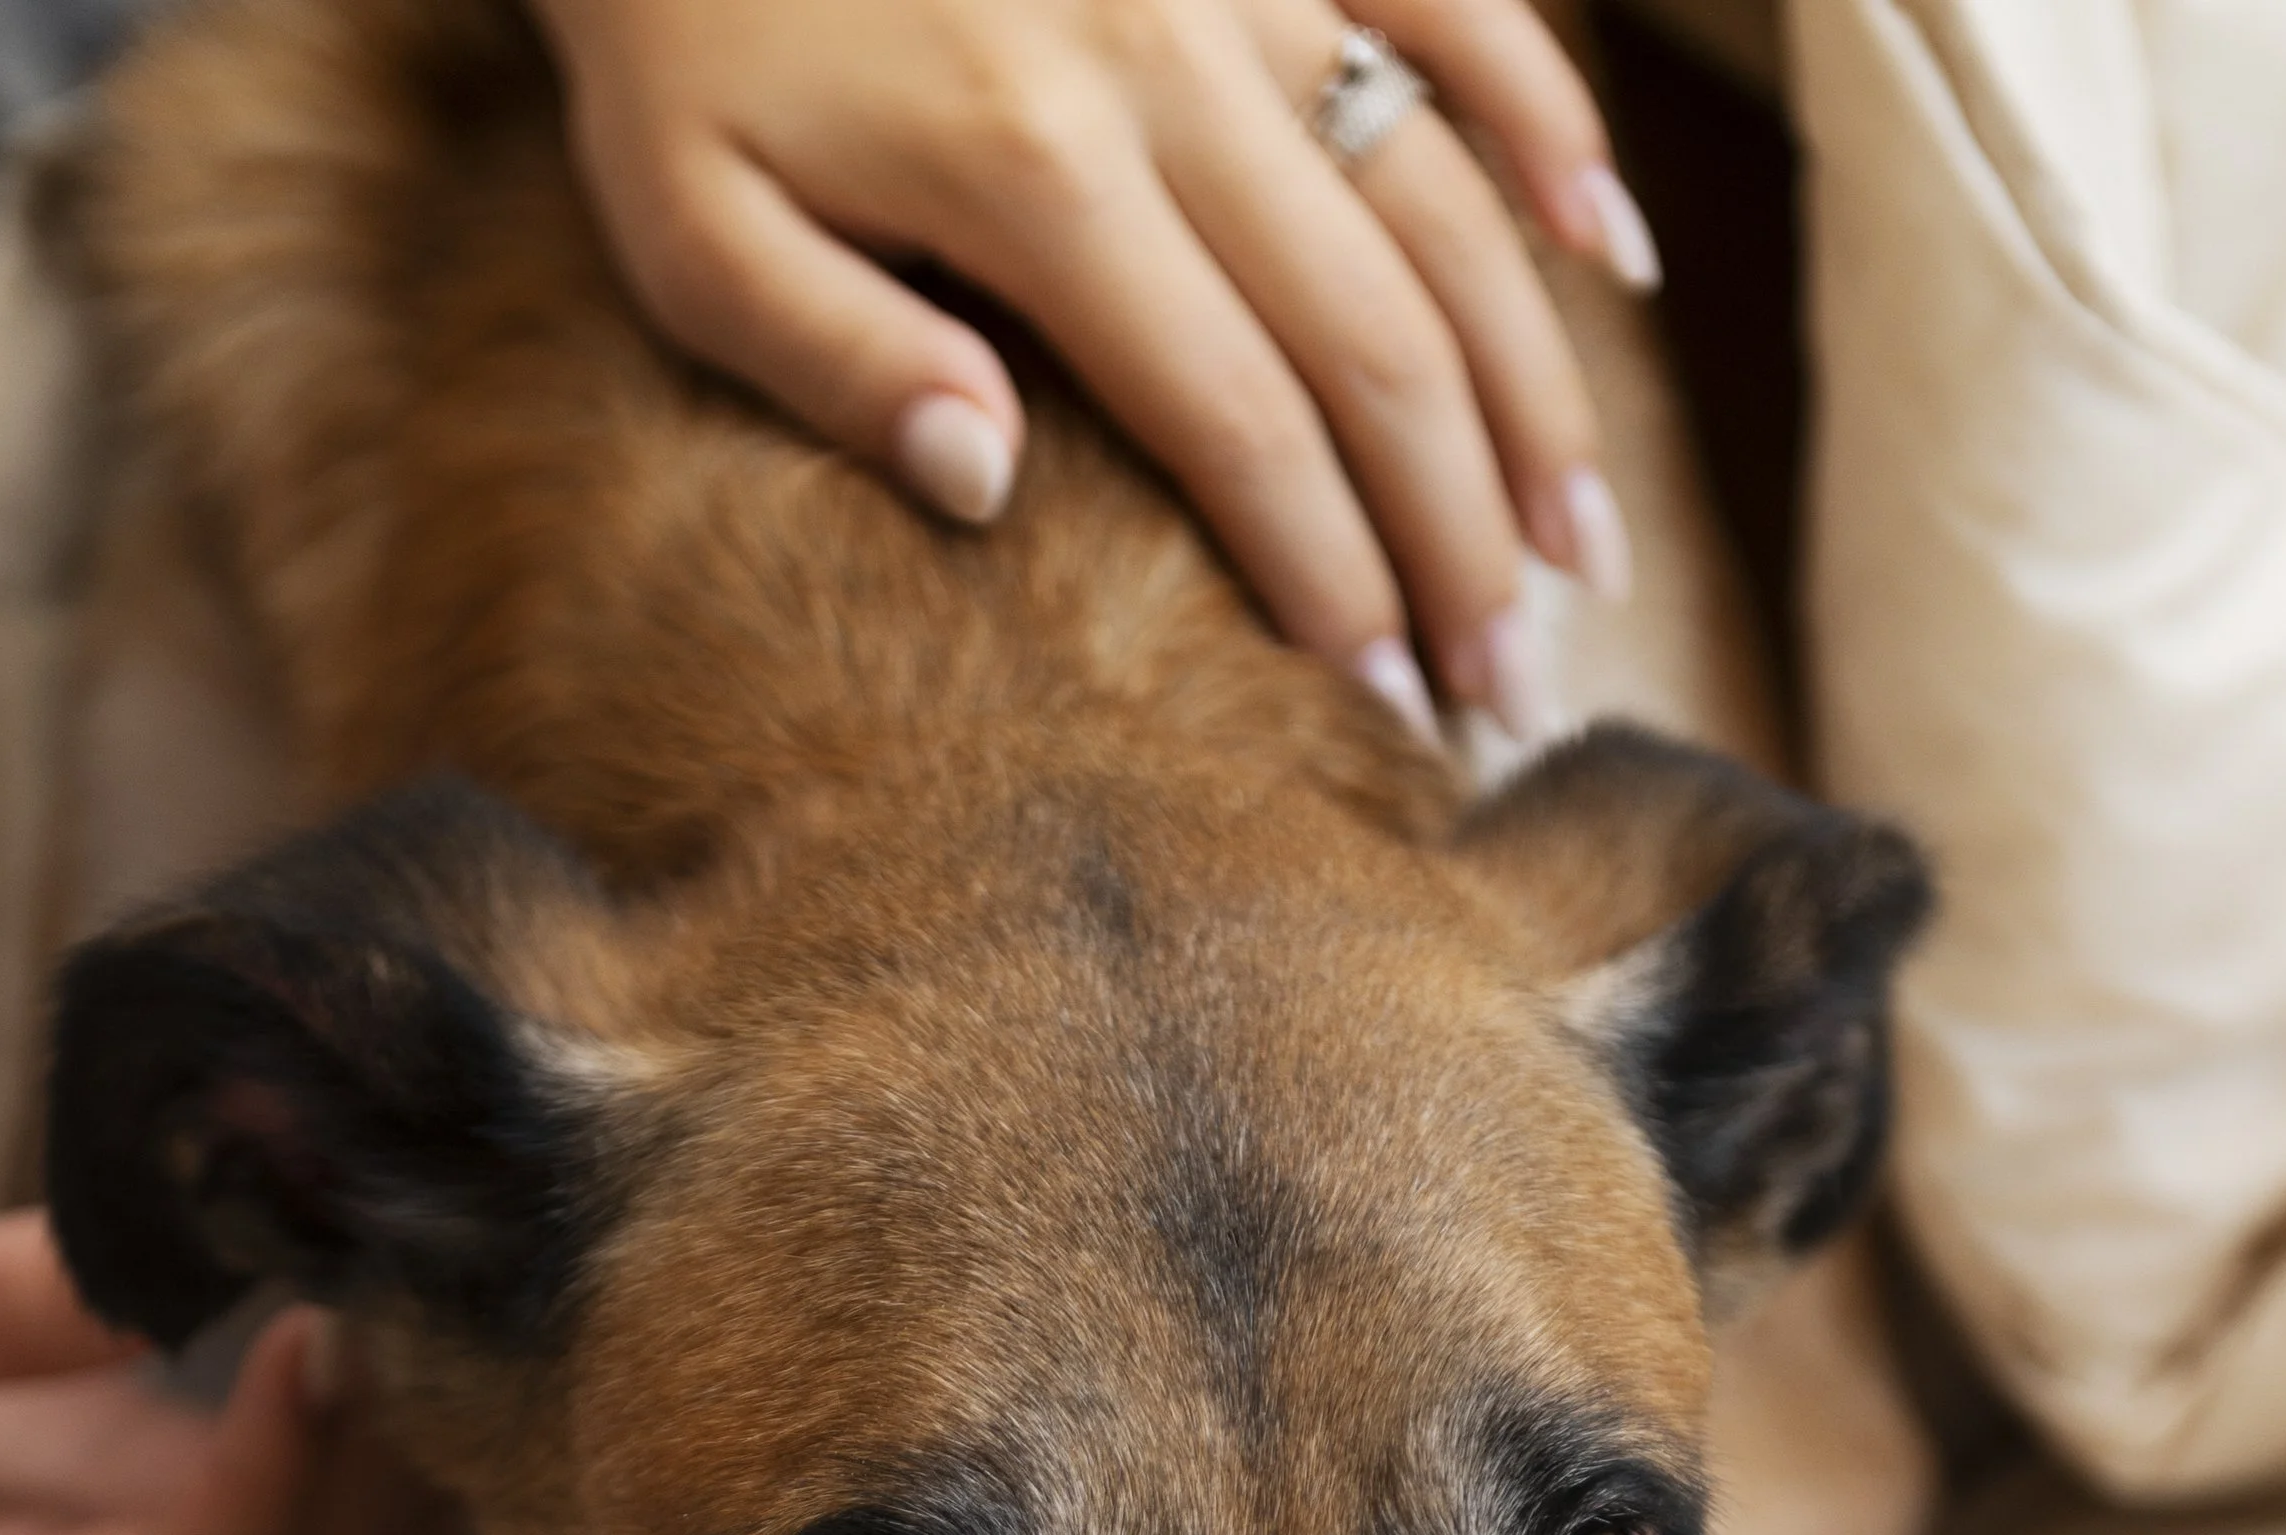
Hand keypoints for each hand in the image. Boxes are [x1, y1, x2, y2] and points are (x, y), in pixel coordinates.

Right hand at [0, 1214, 454, 1534]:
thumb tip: (147, 1280)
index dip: (276, 1477)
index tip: (315, 1327)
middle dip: (361, 1446)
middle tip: (382, 1271)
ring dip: (403, 1437)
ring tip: (394, 1275)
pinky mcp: (215, 1526)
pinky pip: (366, 1514)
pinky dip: (400, 1423)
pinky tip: (390, 1308)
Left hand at [534, 0, 1655, 741]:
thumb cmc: (679, 35)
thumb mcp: (691, 225)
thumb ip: (836, 359)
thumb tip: (989, 488)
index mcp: (1033, 176)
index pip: (1241, 427)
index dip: (1336, 581)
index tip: (1393, 712)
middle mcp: (1175, 67)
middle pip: (1377, 345)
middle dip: (1465, 539)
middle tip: (1515, 691)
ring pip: (1449, 204)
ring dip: (1535, 388)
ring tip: (1583, 551)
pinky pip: (1458, 3)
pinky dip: (1548, 119)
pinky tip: (1606, 260)